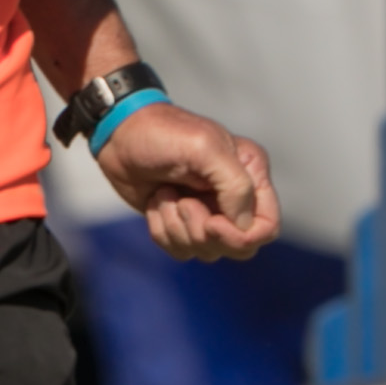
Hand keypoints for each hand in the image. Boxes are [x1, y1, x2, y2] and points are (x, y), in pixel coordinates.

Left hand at [98, 103, 279, 261]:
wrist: (118, 134)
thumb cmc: (161, 133)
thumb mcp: (205, 149)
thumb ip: (235, 185)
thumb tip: (240, 225)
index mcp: (250, 175)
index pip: (267, 227)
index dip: (242, 237)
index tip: (212, 224)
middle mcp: (234, 197)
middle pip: (238, 247)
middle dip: (204, 233)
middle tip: (182, 203)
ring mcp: (208, 212)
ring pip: (207, 251)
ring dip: (177, 227)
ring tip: (165, 193)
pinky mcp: (181, 222)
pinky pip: (180, 250)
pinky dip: (162, 230)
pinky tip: (156, 202)